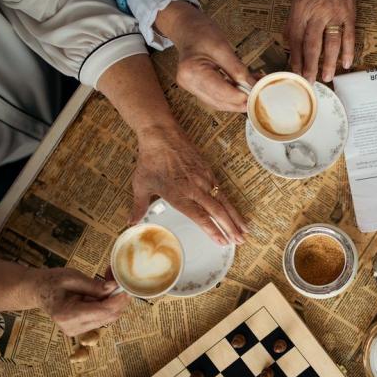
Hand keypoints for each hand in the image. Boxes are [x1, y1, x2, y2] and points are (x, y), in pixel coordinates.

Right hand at [29, 267, 130, 336]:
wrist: (38, 290)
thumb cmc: (51, 281)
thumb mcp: (72, 277)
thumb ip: (94, 285)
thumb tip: (115, 288)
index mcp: (67, 314)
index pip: (102, 311)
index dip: (118, 299)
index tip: (127, 287)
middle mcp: (73, 327)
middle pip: (109, 316)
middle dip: (119, 299)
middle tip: (122, 281)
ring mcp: (77, 330)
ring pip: (109, 317)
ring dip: (115, 300)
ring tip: (112, 282)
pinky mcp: (82, 328)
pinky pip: (103, 317)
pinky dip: (108, 304)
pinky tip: (106, 290)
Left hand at [130, 126, 247, 244]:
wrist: (161, 134)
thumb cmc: (150, 160)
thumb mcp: (141, 184)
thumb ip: (139, 206)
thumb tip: (131, 223)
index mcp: (179, 195)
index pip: (200, 217)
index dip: (212, 231)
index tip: (222, 242)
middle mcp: (195, 189)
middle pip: (217, 212)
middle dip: (230, 228)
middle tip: (240, 242)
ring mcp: (204, 179)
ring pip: (224, 202)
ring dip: (235, 218)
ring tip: (245, 231)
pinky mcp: (208, 171)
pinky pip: (222, 191)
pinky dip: (231, 204)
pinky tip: (235, 212)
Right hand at [155, 1, 254, 111]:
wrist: (188, 29)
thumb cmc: (201, 33)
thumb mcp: (222, 47)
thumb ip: (237, 69)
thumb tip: (252, 86)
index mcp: (192, 72)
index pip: (220, 92)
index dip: (240, 97)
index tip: (257, 95)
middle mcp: (189, 83)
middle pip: (220, 102)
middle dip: (240, 101)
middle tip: (258, 97)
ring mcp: (192, 88)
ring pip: (219, 103)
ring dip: (237, 100)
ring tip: (253, 92)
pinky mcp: (197, 89)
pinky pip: (216, 97)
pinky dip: (231, 96)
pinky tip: (243, 89)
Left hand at [285, 0, 354, 82]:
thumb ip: (293, 19)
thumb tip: (289, 40)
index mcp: (301, 10)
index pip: (296, 40)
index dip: (295, 59)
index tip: (295, 73)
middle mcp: (317, 14)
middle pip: (312, 45)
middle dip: (310, 66)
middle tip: (309, 81)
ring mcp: (334, 14)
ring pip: (331, 44)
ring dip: (328, 63)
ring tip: (326, 77)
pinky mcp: (349, 13)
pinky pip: (349, 36)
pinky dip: (348, 51)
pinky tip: (346, 64)